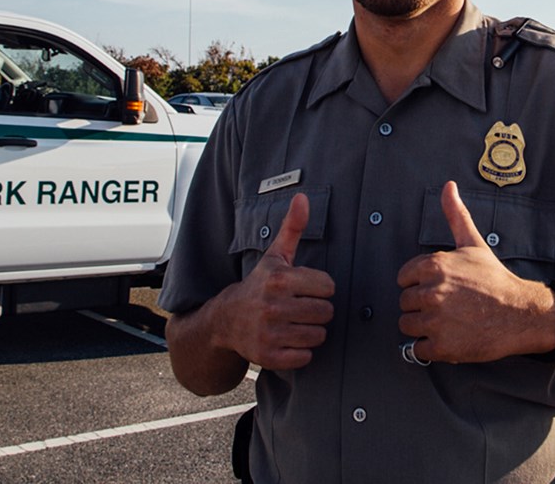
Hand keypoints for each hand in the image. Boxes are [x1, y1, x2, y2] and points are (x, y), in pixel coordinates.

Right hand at [218, 192, 334, 370]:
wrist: (226, 319)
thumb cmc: (259, 284)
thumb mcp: (275, 256)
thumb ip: (292, 227)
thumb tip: (302, 197)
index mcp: (280, 279)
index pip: (328, 287)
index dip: (320, 288)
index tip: (305, 289)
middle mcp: (273, 306)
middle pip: (326, 313)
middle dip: (317, 311)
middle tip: (300, 308)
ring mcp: (270, 332)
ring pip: (318, 335)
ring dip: (311, 331)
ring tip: (294, 323)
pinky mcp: (269, 356)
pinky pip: (306, 357)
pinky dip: (300, 352)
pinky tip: (286, 340)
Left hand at [396, 181, 554, 362]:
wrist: (520, 313)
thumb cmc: (494, 279)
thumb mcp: (472, 244)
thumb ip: (455, 215)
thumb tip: (449, 186)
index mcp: (434, 266)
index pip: (403, 278)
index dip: (419, 284)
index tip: (437, 288)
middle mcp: (433, 292)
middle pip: (405, 302)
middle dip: (421, 306)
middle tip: (446, 306)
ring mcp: (436, 320)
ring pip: (407, 326)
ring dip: (422, 328)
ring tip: (446, 322)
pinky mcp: (442, 346)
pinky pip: (418, 350)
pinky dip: (430, 348)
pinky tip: (449, 338)